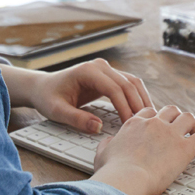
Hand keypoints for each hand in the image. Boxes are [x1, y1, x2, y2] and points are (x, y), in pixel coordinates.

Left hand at [24, 59, 152, 133]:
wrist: (43, 87)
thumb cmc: (48, 97)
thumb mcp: (57, 111)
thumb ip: (76, 119)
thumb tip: (98, 127)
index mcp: (87, 71)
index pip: (114, 88)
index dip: (124, 107)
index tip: (130, 124)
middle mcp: (100, 67)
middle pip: (128, 84)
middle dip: (138, 104)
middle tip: (146, 124)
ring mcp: (106, 69)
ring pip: (132, 82)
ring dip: (142, 99)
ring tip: (150, 118)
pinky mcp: (109, 76)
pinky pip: (128, 85)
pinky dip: (137, 97)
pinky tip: (143, 111)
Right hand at [91, 105, 194, 194]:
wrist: (125, 180)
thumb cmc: (112, 172)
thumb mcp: (102, 154)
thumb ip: (107, 144)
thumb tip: (109, 142)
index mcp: (135, 124)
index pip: (149, 112)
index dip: (156, 118)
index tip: (160, 125)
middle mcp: (153, 124)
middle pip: (171, 110)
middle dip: (177, 117)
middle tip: (181, 127)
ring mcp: (170, 134)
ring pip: (188, 118)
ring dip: (194, 124)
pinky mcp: (184, 148)